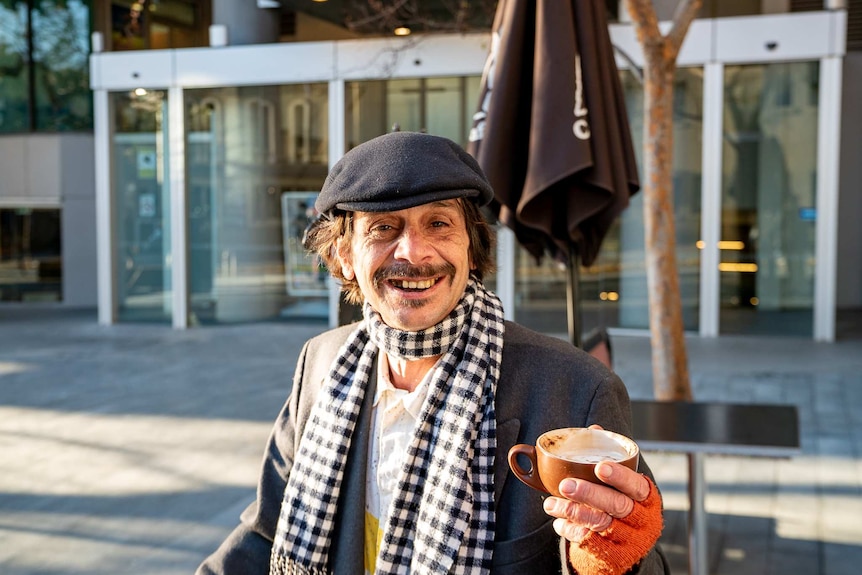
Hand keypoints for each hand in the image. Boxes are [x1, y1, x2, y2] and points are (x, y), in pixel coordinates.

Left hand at [542, 427, 650, 542]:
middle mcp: (640, 518)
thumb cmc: (620, 504)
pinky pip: (588, 541)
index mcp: (645, 497)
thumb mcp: (622, 486)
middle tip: (565, 484)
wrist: (625, 547)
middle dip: (589, 493)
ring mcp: (627, 538)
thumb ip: (609, 459)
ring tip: (550, 503)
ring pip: (599, 523)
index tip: (599, 466)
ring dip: (572, 511)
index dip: (619, 476)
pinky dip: (570, 530)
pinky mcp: (612, 555)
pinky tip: (558, 522)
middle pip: (616, 505)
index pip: (635, 485)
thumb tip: (594, 429)